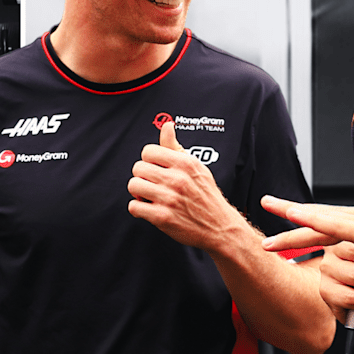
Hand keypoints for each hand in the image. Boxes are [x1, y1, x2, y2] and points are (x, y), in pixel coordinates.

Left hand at [128, 121, 245, 249]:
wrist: (219, 227)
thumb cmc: (207, 196)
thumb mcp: (196, 167)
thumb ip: (176, 147)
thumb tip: (167, 126)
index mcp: (185, 163)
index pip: (148, 151)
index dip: (149, 160)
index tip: (155, 168)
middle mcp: (177, 179)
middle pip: (138, 168)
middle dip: (142, 176)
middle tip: (152, 184)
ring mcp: (169, 199)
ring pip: (133, 185)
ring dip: (139, 192)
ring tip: (150, 196)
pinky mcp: (162, 217)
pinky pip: (134, 207)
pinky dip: (138, 209)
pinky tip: (149, 208)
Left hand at [261, 189, 353, 267]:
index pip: (332, 219)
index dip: (310, 216)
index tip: (293, 213)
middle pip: (317, 215)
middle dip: (290, 211)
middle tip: (266, 202)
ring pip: (318, 220)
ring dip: (290, 220)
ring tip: (267, 217)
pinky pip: (333, 226)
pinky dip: (311, 219)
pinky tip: (294, 215)